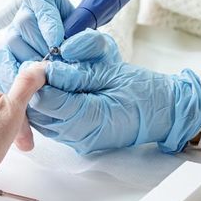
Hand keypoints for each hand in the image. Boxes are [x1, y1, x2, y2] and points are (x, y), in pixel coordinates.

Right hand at [0, 0, 110, 149]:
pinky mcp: (11, 75)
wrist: (112, 104)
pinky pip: (2, 75)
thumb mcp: (105, 53)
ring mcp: (19, 50)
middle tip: (55, 69)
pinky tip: (29, 108)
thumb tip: (60, 56)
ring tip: (48, 89)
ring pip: (8, 50)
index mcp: (55, 11)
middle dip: (39, 47)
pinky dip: (15, 93)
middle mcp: (33, 28)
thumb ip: (89, 45)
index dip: (44, 13)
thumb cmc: (107, 71)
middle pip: (21, 24)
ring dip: (27, 71)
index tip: (58, 39)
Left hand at [34, 36, 200, 155]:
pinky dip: (50, 105)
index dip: (40, 79)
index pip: (49, 101)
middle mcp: (80, 136)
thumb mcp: (113, 71)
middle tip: (43, 65)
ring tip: (50, 75)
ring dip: (41, 98)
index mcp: (91, 119)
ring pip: (42, 120)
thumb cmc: (144, 90)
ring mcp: (79, 140)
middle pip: (39, 114)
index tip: (43, 60)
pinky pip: (53, 123)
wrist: (164, 112)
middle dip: (36, 89)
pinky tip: (58, 90)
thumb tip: (51, 68)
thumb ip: (80, 70)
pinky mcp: (79, 138)